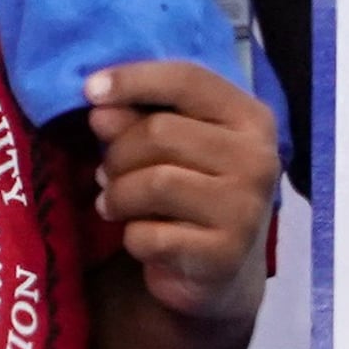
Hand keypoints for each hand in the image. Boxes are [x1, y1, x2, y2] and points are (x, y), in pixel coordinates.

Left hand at [86, 59, 279, 321]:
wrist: (223, 268)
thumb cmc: (195, 193)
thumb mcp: (173, 150)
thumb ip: (139, 122)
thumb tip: (100, 107)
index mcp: (251, 118)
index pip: (189, 80)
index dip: (135, 80)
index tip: (90, 89)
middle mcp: (258, 157)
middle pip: (160, 133)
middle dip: (118, 155)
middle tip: (106, 174)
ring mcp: (244, 207)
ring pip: (152, 183)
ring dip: (117, 196)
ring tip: (113, 204)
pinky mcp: (223, 253)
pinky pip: (150, 236)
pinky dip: (132, 237)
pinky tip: (140, 237)